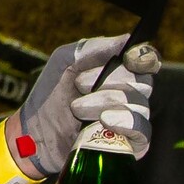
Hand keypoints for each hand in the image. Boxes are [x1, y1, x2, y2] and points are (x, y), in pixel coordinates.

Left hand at [4, 36, 163, 175]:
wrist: (36, 132)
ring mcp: (132, 120)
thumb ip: (92, 48)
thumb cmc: (51, 95)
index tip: (127, 58)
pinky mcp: (131, 144)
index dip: (143, 56)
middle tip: (79, 84)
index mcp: (120, 71)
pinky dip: (125, 122)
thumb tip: (125, 39)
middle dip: (108, 80)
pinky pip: (142, 130)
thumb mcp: (64, 62)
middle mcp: (131, 94)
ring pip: (137, 104)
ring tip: (77, 108)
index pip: (147, 60)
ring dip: (104, 102)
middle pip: (141, 81)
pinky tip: (104, 120)